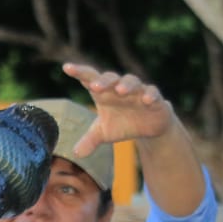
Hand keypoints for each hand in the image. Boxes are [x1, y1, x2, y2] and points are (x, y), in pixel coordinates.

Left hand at [62, 63, 176, 155]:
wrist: (149, 128)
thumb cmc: (122, 124)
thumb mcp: (104, 134)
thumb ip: (89, 140)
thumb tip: (76, 154)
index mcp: (104, 93)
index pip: (90, 79)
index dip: (79, 72)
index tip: (67, 68)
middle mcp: (119, 88)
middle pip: (110, 78)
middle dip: (103, 81)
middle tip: (95, 86)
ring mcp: (138, 91)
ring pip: (132, 82)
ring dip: (126, 85)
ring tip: (120, 91)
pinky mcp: (155, 99)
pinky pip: (153, 93)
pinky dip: (150, 95)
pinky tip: (147, 100)